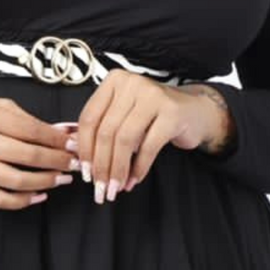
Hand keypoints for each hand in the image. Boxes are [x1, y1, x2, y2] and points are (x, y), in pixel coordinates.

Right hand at [0, 93, 80, 210]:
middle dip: (56, 161)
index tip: (73, 143)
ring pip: (15, 181)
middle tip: (74, 163)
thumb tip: (63, 132)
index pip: (29, 129)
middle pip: (26, 155)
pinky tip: (39, 195)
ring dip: (45, 182)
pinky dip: (22, 200)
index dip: (56, 138)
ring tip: (62, 179)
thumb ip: (26, 119)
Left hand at [67, 73, 233, 203]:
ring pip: (124, 140)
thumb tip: (75, 156)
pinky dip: (139, 168)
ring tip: (116, 187)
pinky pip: (148, 146)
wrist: (194, 111)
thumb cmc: (152, 115)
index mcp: (114, 81)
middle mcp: (132, 84)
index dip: (84, 149)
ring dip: (118, 169)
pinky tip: (134, 180)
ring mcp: (153, 96)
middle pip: (105, 131)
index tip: (85, 173)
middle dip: (101, 165)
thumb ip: (101, 129)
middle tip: (100, 188)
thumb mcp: (123, 115)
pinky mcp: (172, 113)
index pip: (89, 118)